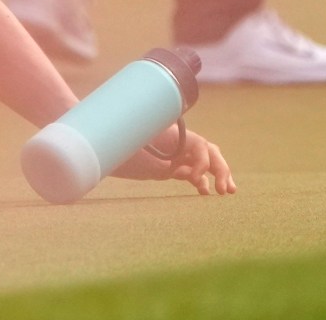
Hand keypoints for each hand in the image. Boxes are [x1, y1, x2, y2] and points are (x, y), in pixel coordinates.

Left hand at [112, 124, 235, 195]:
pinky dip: (200, 180)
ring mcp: (173, 154)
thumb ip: (142, 150)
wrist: (98, 147)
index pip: (200, 145)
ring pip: (203, 162)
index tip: (193, 179)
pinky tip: (203, 192)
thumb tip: (157, 159)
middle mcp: (175, 142)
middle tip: (225, 190)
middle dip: (221, 169)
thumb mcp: (125, 146)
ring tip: (226, 191)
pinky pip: (190, 172)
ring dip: (218, 175)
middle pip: (208, 152)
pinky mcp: (168, 167)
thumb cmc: (110, 142)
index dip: (203, 162)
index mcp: (169, 134)